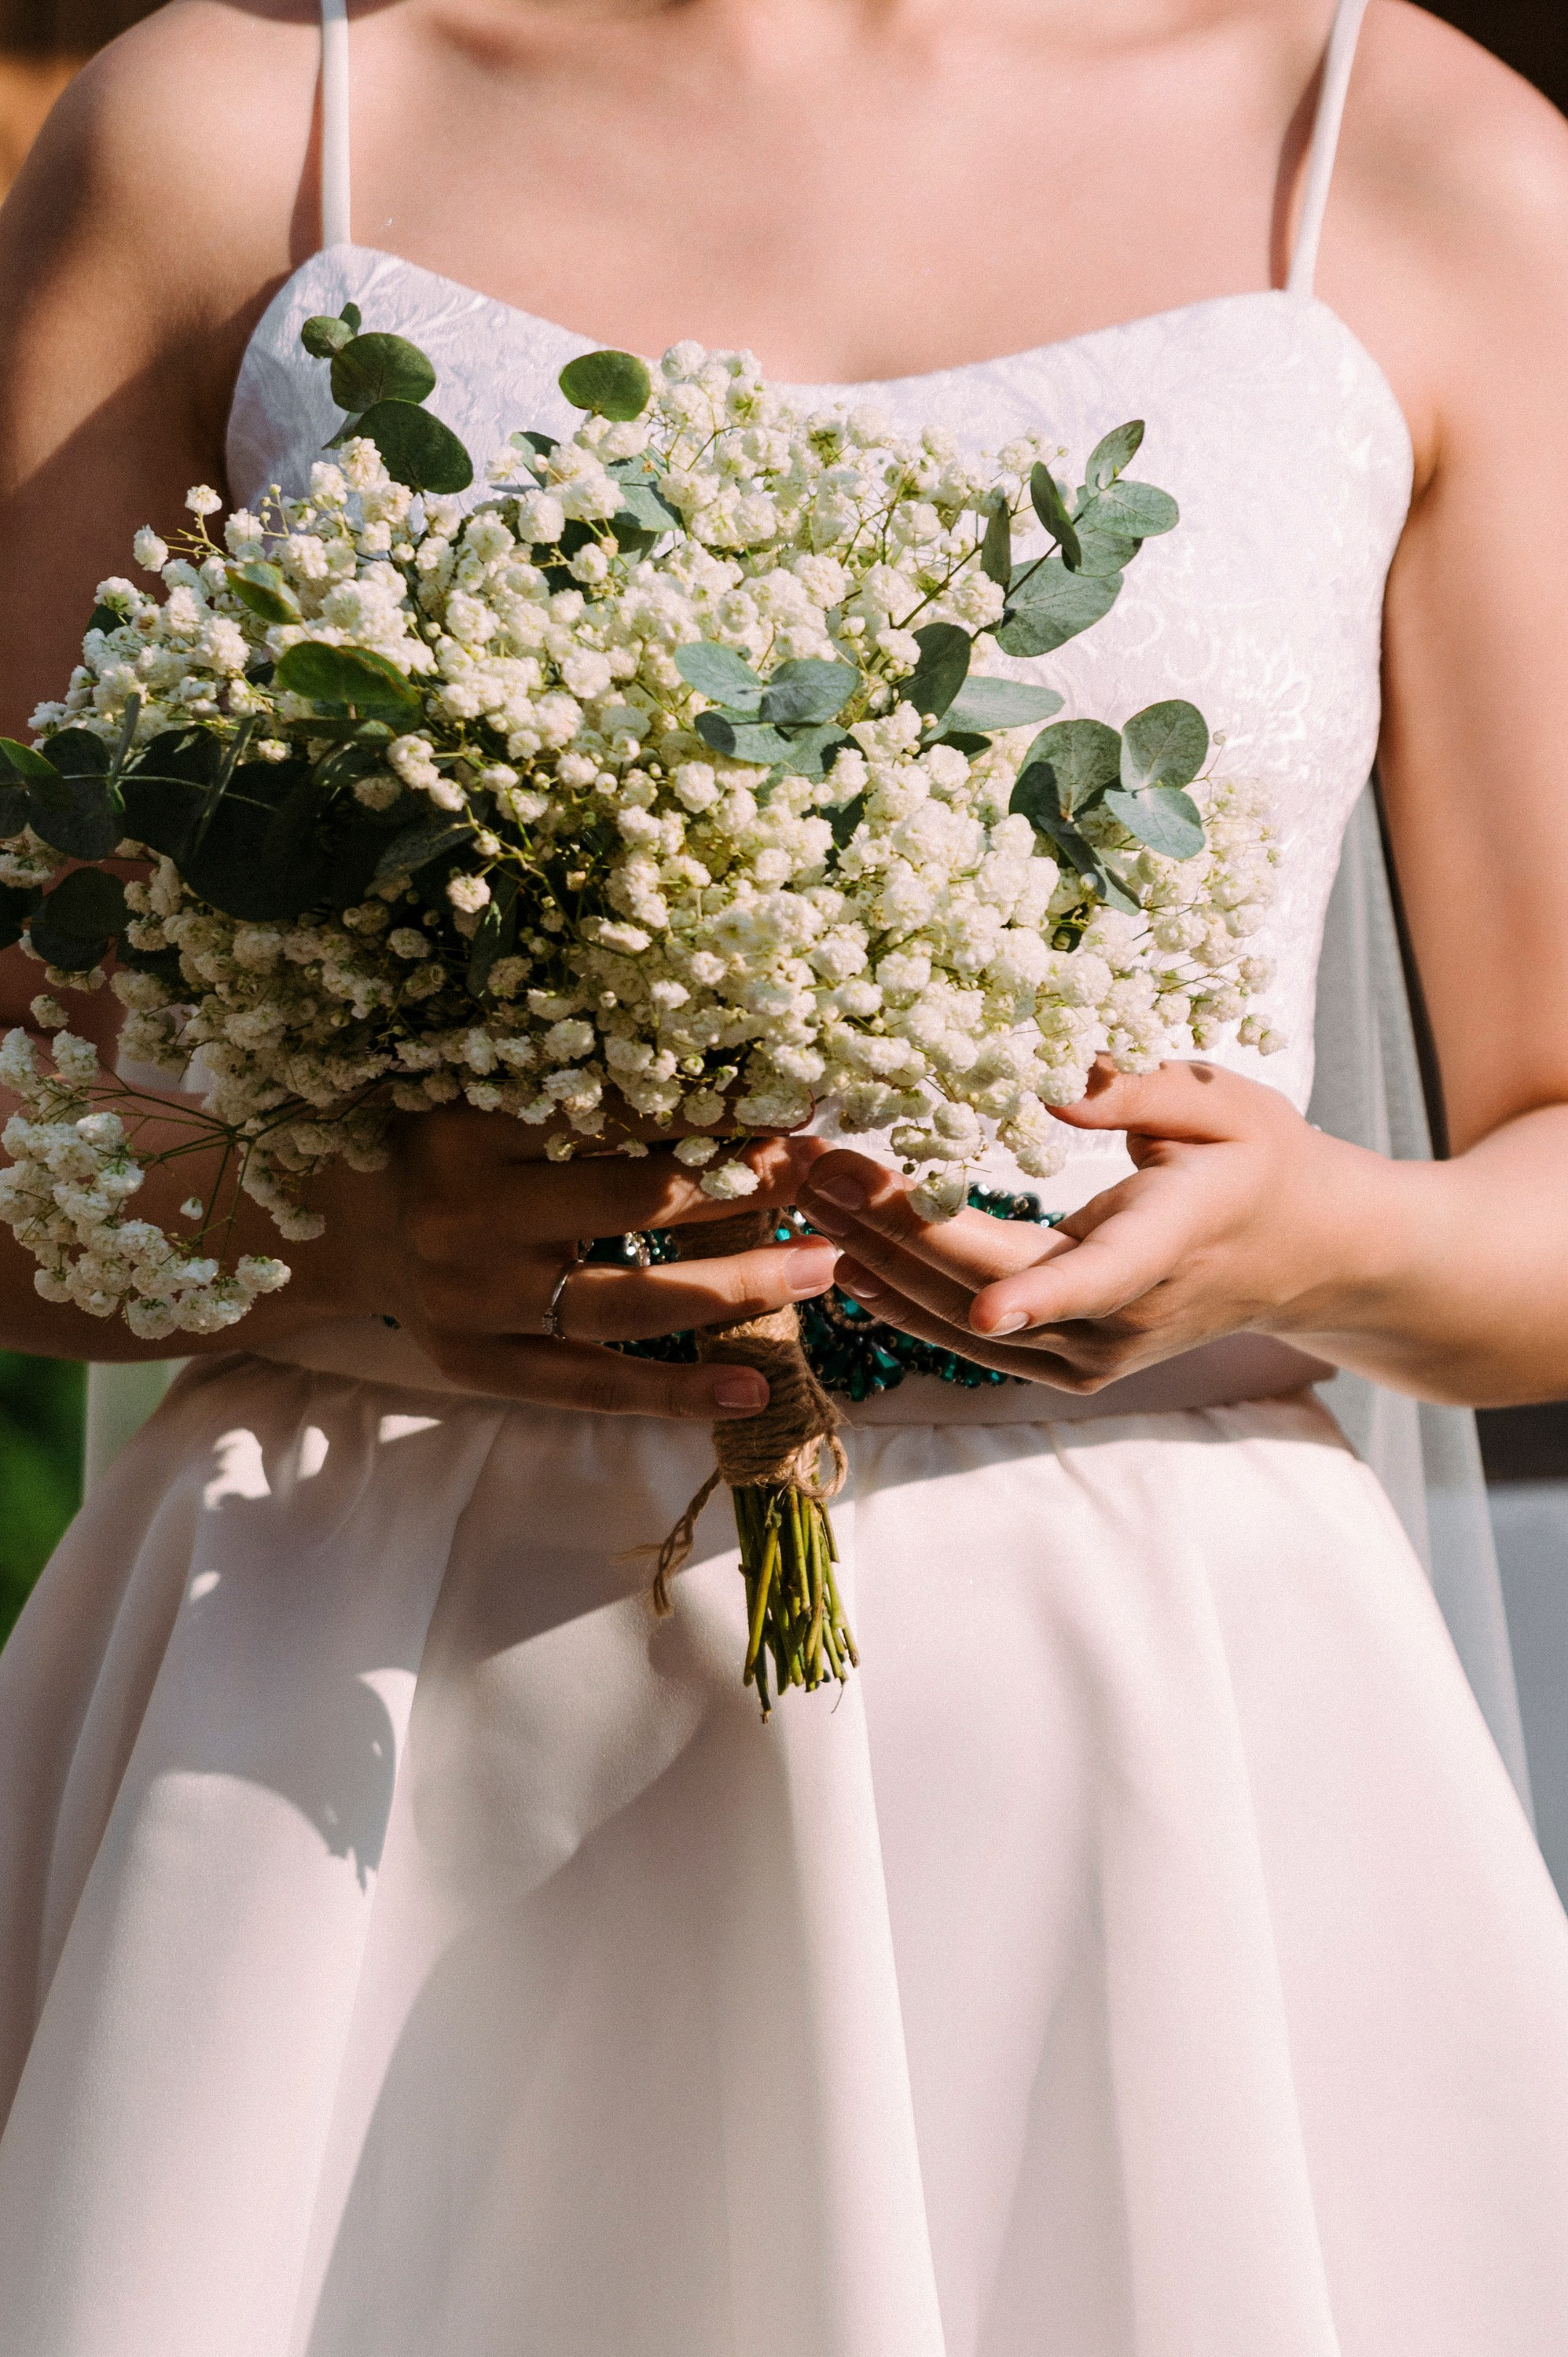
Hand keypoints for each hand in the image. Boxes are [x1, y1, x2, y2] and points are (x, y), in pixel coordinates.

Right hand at [329, 1110, 839, 1417]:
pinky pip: (590, 1386)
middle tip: (827, 1180)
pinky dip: (675, 1391)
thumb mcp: (498, 1094)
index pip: (622, 1113)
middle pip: (638, 1201)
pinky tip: (754, 1385)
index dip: (718, 1111)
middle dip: (748, 1188)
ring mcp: (472, 1299)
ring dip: (739, 1285)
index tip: (796, 1105)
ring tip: (822, 1269)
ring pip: (628, 1301)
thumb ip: (595, 1091)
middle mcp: (467, 1212)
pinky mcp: (476, 1364)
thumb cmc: (446, 1141)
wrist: (344, 1222)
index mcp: (474, 1122)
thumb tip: (746, 1077)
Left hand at [799, 1060, 1381, 1390]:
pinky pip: (967, 1339)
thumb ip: (1135, 1092)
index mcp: (1166, 1247)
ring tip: (798, 1196)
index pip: (1094, 1280)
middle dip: (887, 1228)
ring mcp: (1090, 1355)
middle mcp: (1122, 1320)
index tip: (981, 1310)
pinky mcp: (1067, 1364)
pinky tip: (843, 1265)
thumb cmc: (1259, 1160)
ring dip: (873, 1258)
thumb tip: (1052, 1076)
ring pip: (960, 1318)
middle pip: (984, 1287)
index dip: (1035, 1297)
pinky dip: (901, 1302)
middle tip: (807, 1162)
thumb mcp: (1221, 1105)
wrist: (1303, 1254)